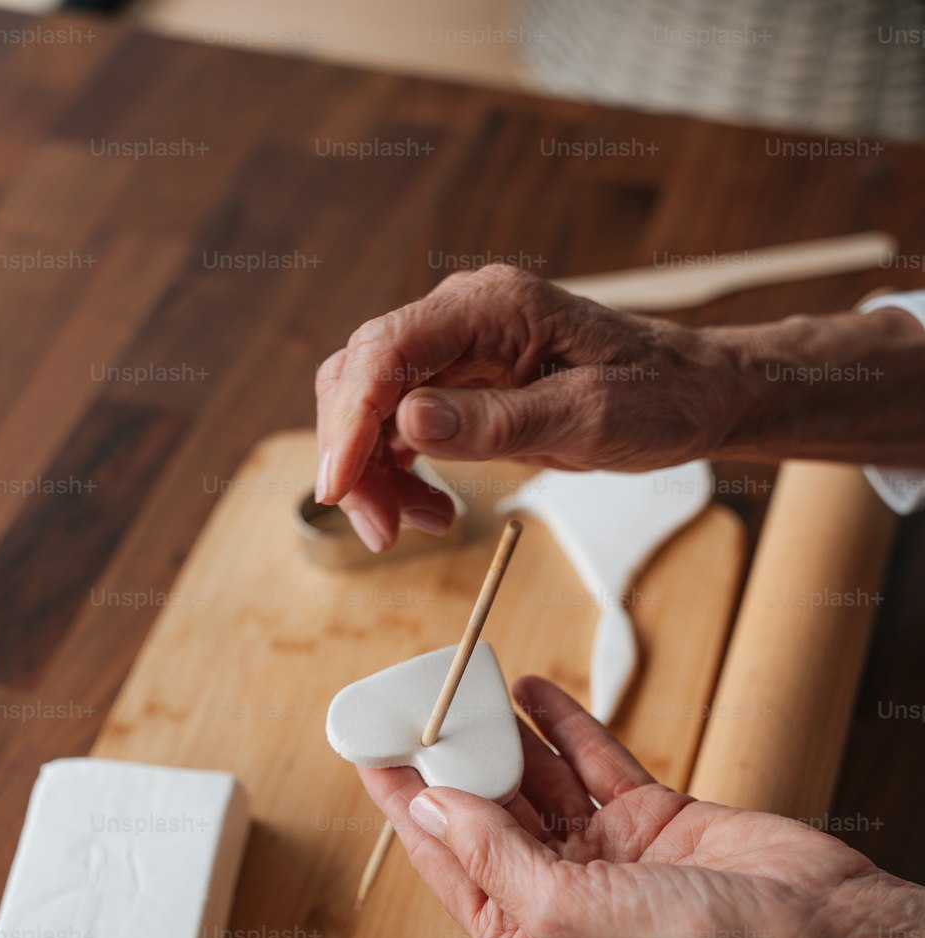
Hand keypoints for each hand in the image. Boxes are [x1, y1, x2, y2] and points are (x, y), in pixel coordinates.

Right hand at [314, 264, 734, 550]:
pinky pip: (400, 424)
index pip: (385, 351)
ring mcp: (458, 349)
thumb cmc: (658, 396)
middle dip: (355, 458)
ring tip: (418, 526)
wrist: (695, 393)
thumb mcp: (587, 418)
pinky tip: (430, 509)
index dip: (350, 421)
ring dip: (375, 473)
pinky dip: (399, 473)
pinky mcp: (462, 384)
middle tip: (382, 532)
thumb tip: (410, 420)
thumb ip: (496, 421)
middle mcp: (463, 316)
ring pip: (371, 405)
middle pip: (360, 377)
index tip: (340, 487)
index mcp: (491, 307)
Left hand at [358, 675, 924, 937]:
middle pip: (486, 815)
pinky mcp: (652, 820)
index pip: (446, 861)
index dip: (405, 804)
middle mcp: (560, 901)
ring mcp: (607, 858)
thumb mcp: (570, 915)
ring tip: (466, 684)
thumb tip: (434, 808)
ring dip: (503, 735)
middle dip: (450, 761)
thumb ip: (496, 859)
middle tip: (415, 701)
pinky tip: (530, 691)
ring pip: (537, 782)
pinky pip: (592, 762)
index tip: (368, 751)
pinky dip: (563, 725)